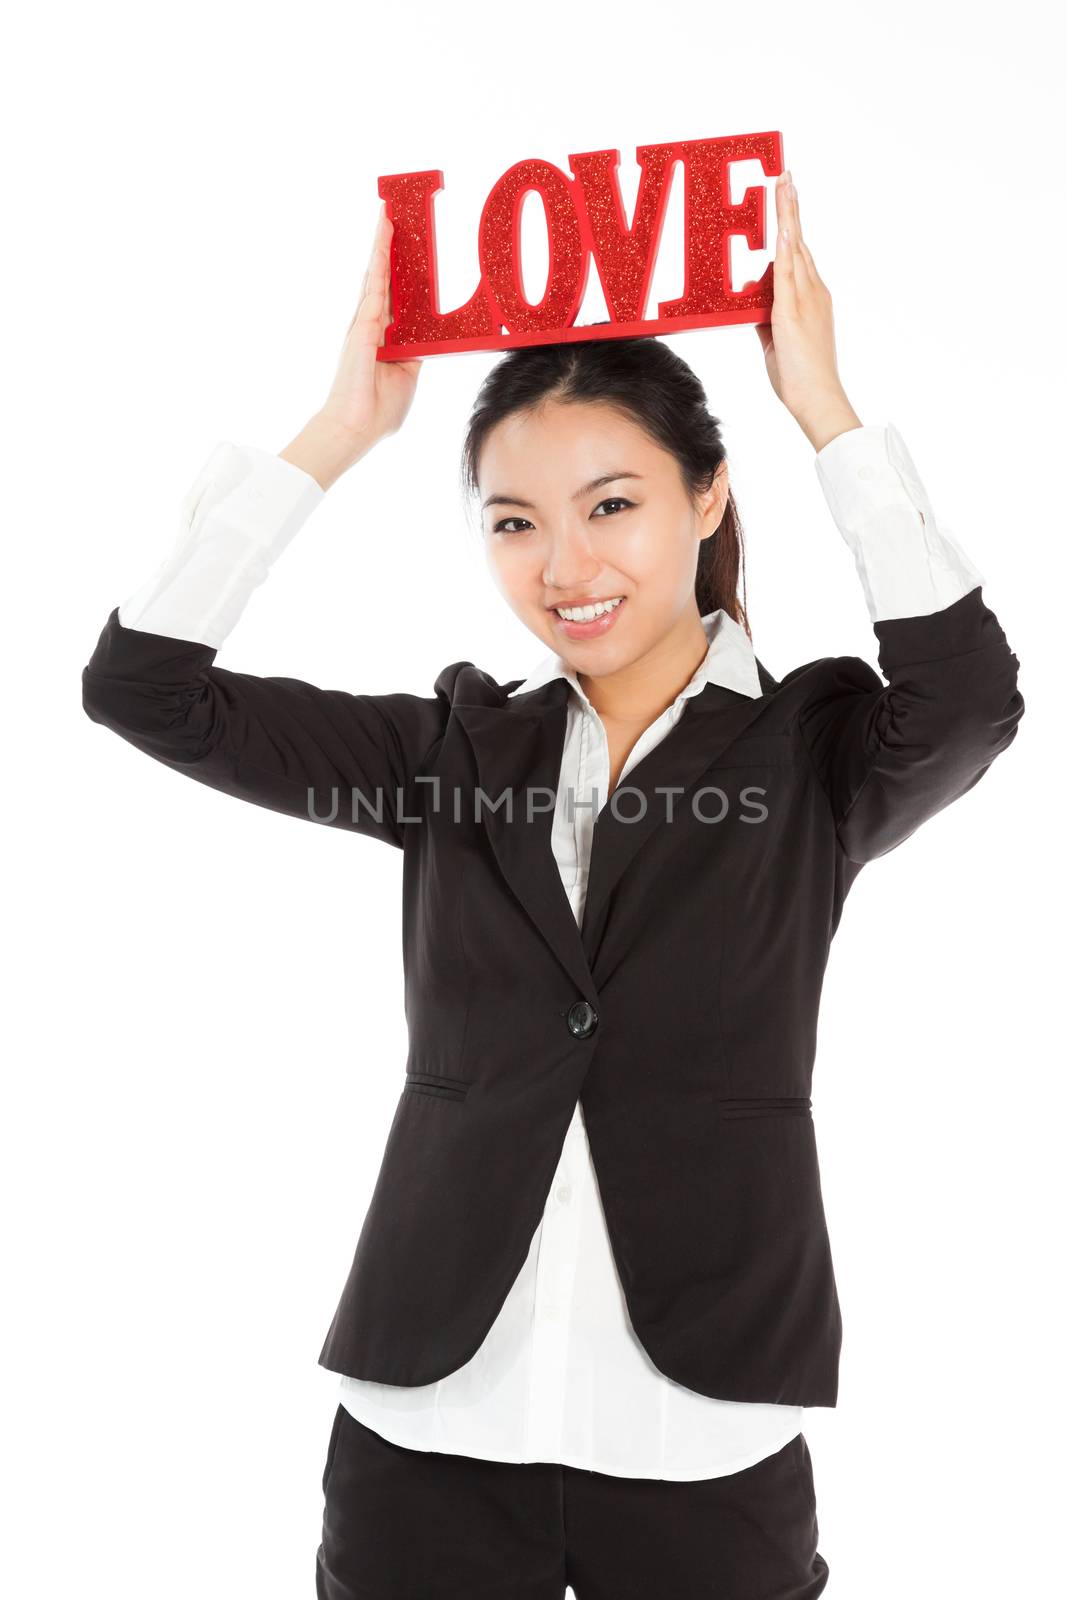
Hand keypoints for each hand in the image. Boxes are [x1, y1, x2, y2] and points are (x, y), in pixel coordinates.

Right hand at [318, 204, 423, 447]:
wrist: (357, 428)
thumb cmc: (378, 410)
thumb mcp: (408, 375)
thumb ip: (416, 355)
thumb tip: (429, 342)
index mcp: (384, 336)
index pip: (394, 295)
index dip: (399, 270)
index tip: (407, 247)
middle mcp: (371, 324)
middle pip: (382, 277)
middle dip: (387, 247)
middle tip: (394, 216)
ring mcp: (364, 323)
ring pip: (375, 275)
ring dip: (382, 244)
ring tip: (387, 215)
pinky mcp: (363, 326)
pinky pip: (374, 287)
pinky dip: (380, 262)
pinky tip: (384, 240)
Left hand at [755, 172, 861, 451]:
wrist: (816, 397)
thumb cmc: (800, 377)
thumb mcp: (775, 343)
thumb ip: (764, 319)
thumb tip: (753, 302)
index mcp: (811, 298)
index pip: (798, 254)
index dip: (792, 226)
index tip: (787, 200)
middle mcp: (813, 292)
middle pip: (799, 241)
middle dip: (791, 208)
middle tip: (786, 176)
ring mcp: (806, 299)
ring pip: (796, 247)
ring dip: (789, 215)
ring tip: (785, 184)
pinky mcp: (793, 311)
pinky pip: (789, 273)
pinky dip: (786, 247)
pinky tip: (783, 226)